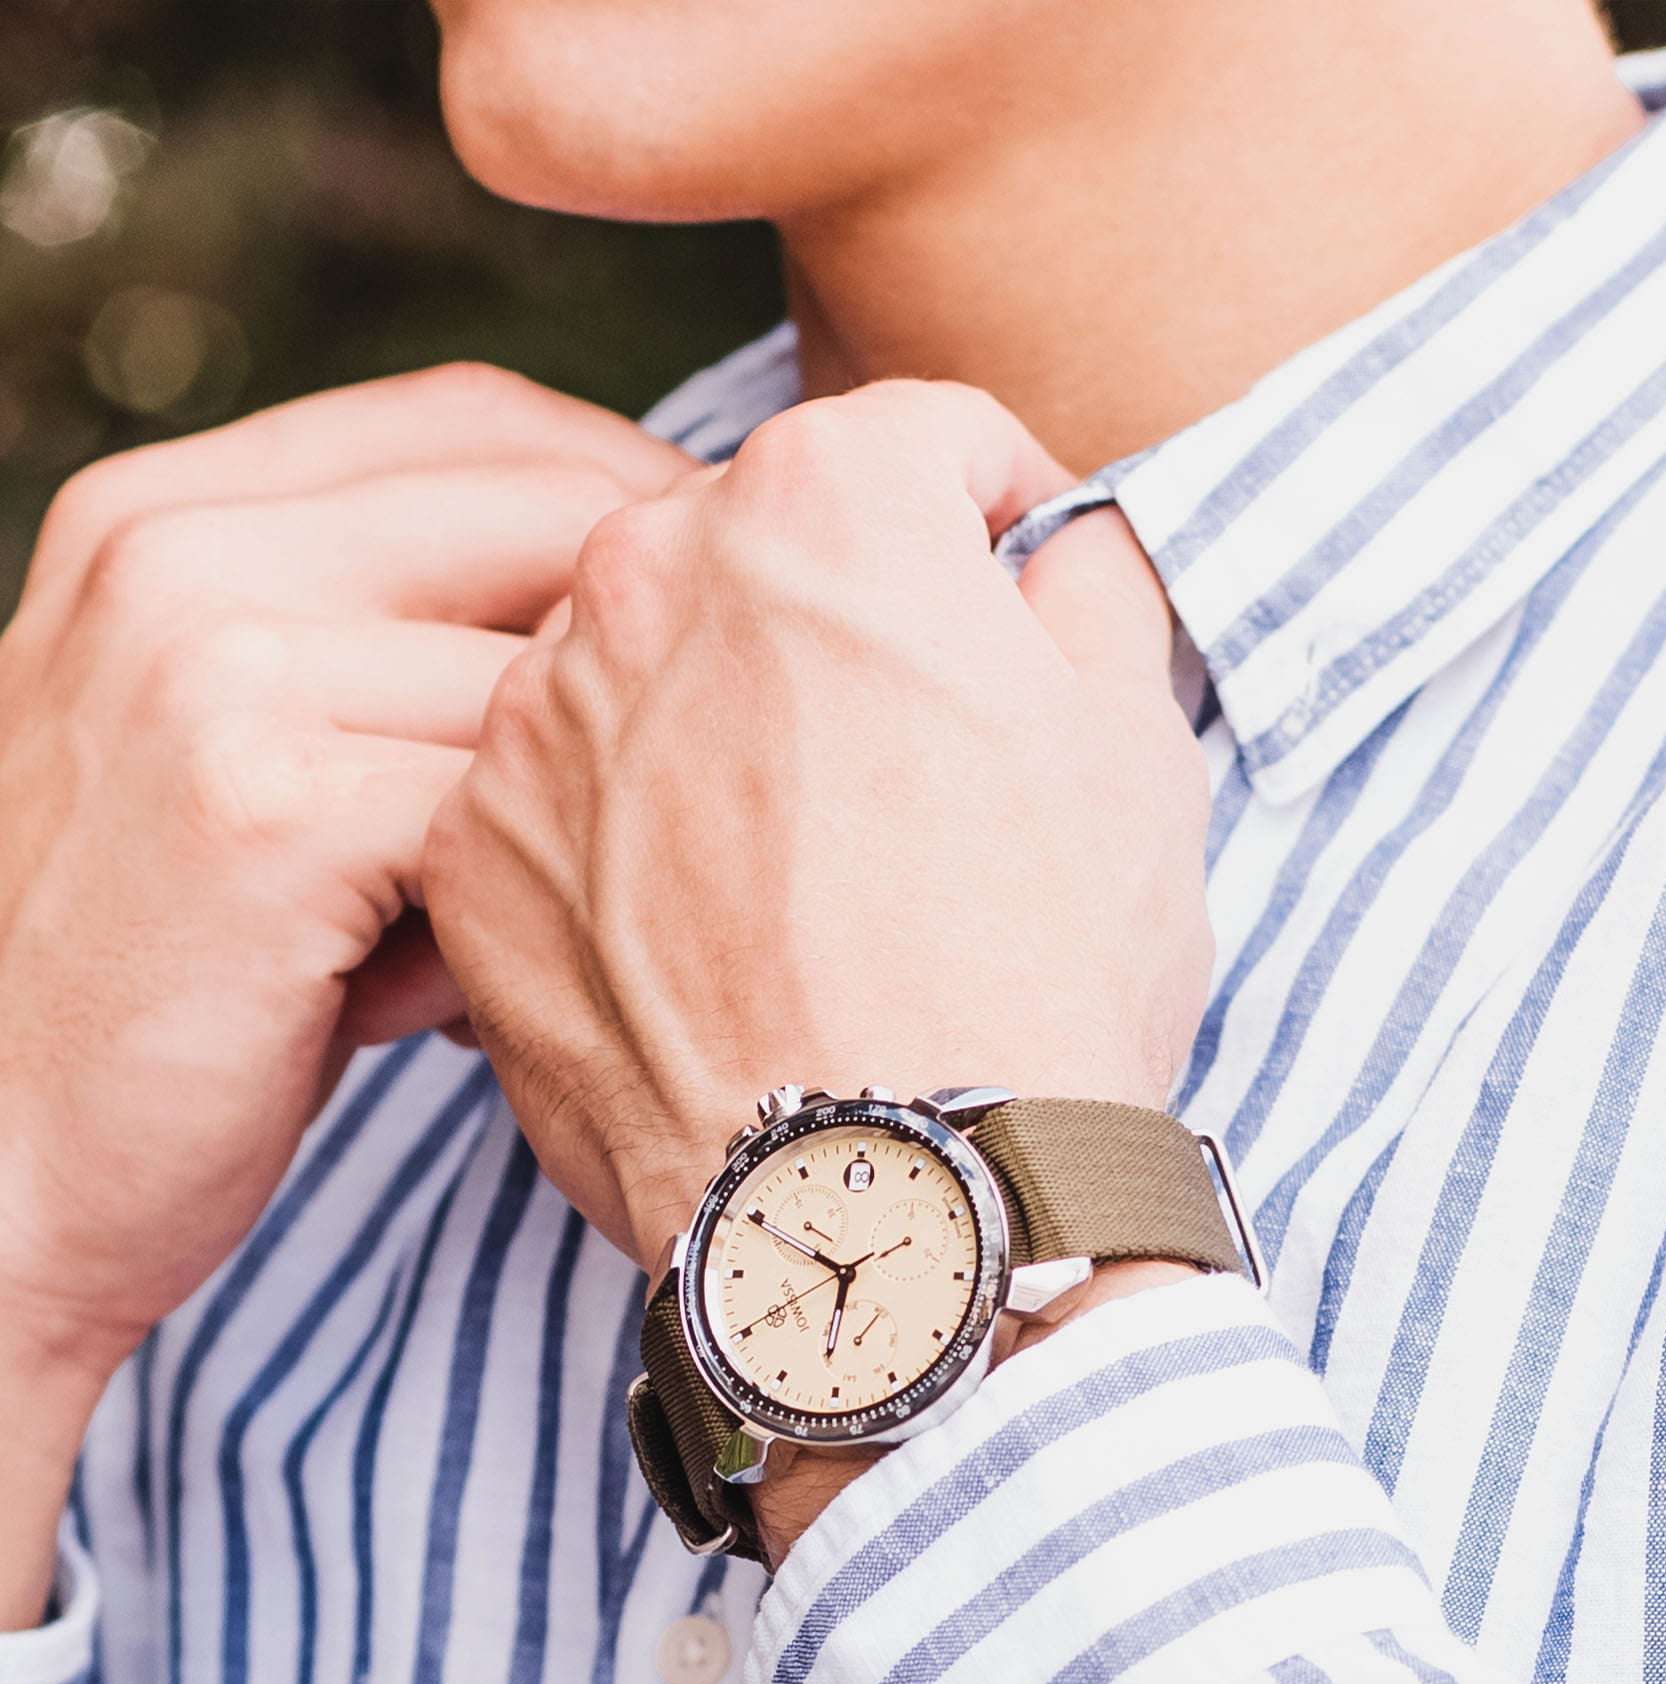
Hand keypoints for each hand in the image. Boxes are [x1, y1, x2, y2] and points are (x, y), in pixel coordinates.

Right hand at [0, 365, 686, 1623]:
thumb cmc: (156, 1003)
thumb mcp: (242, 782)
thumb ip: (382, 681)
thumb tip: (640, 654)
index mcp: (170, 516)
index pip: (475, 420)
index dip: (635, 503)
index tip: (743, 611)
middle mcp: (180, 551)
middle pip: (541, 497)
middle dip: (681, 613)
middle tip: (780, 735)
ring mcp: (211, 662)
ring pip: (551, 668)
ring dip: (615, 787)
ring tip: (607, 911)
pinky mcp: (264, 805)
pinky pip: (510, 809)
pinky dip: (548, 900)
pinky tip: (507, 994)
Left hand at [424, 378, 1216, 1283]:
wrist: (896, 1206)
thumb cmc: (1040, 975)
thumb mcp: (1137, 751)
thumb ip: (1093, 592)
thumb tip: (1056, 554)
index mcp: (826, 499)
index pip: (922, 444)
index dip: (1000, 519)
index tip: (1018, 602)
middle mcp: (644, 570)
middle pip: (759, 552)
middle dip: (837, 627)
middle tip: (910, 765)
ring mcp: (535, 719)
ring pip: (642, 675)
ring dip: (716, 734)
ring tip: (804, 881)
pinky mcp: (476, 861)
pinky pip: (560, 812)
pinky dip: (623, 854)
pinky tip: (708, 953)